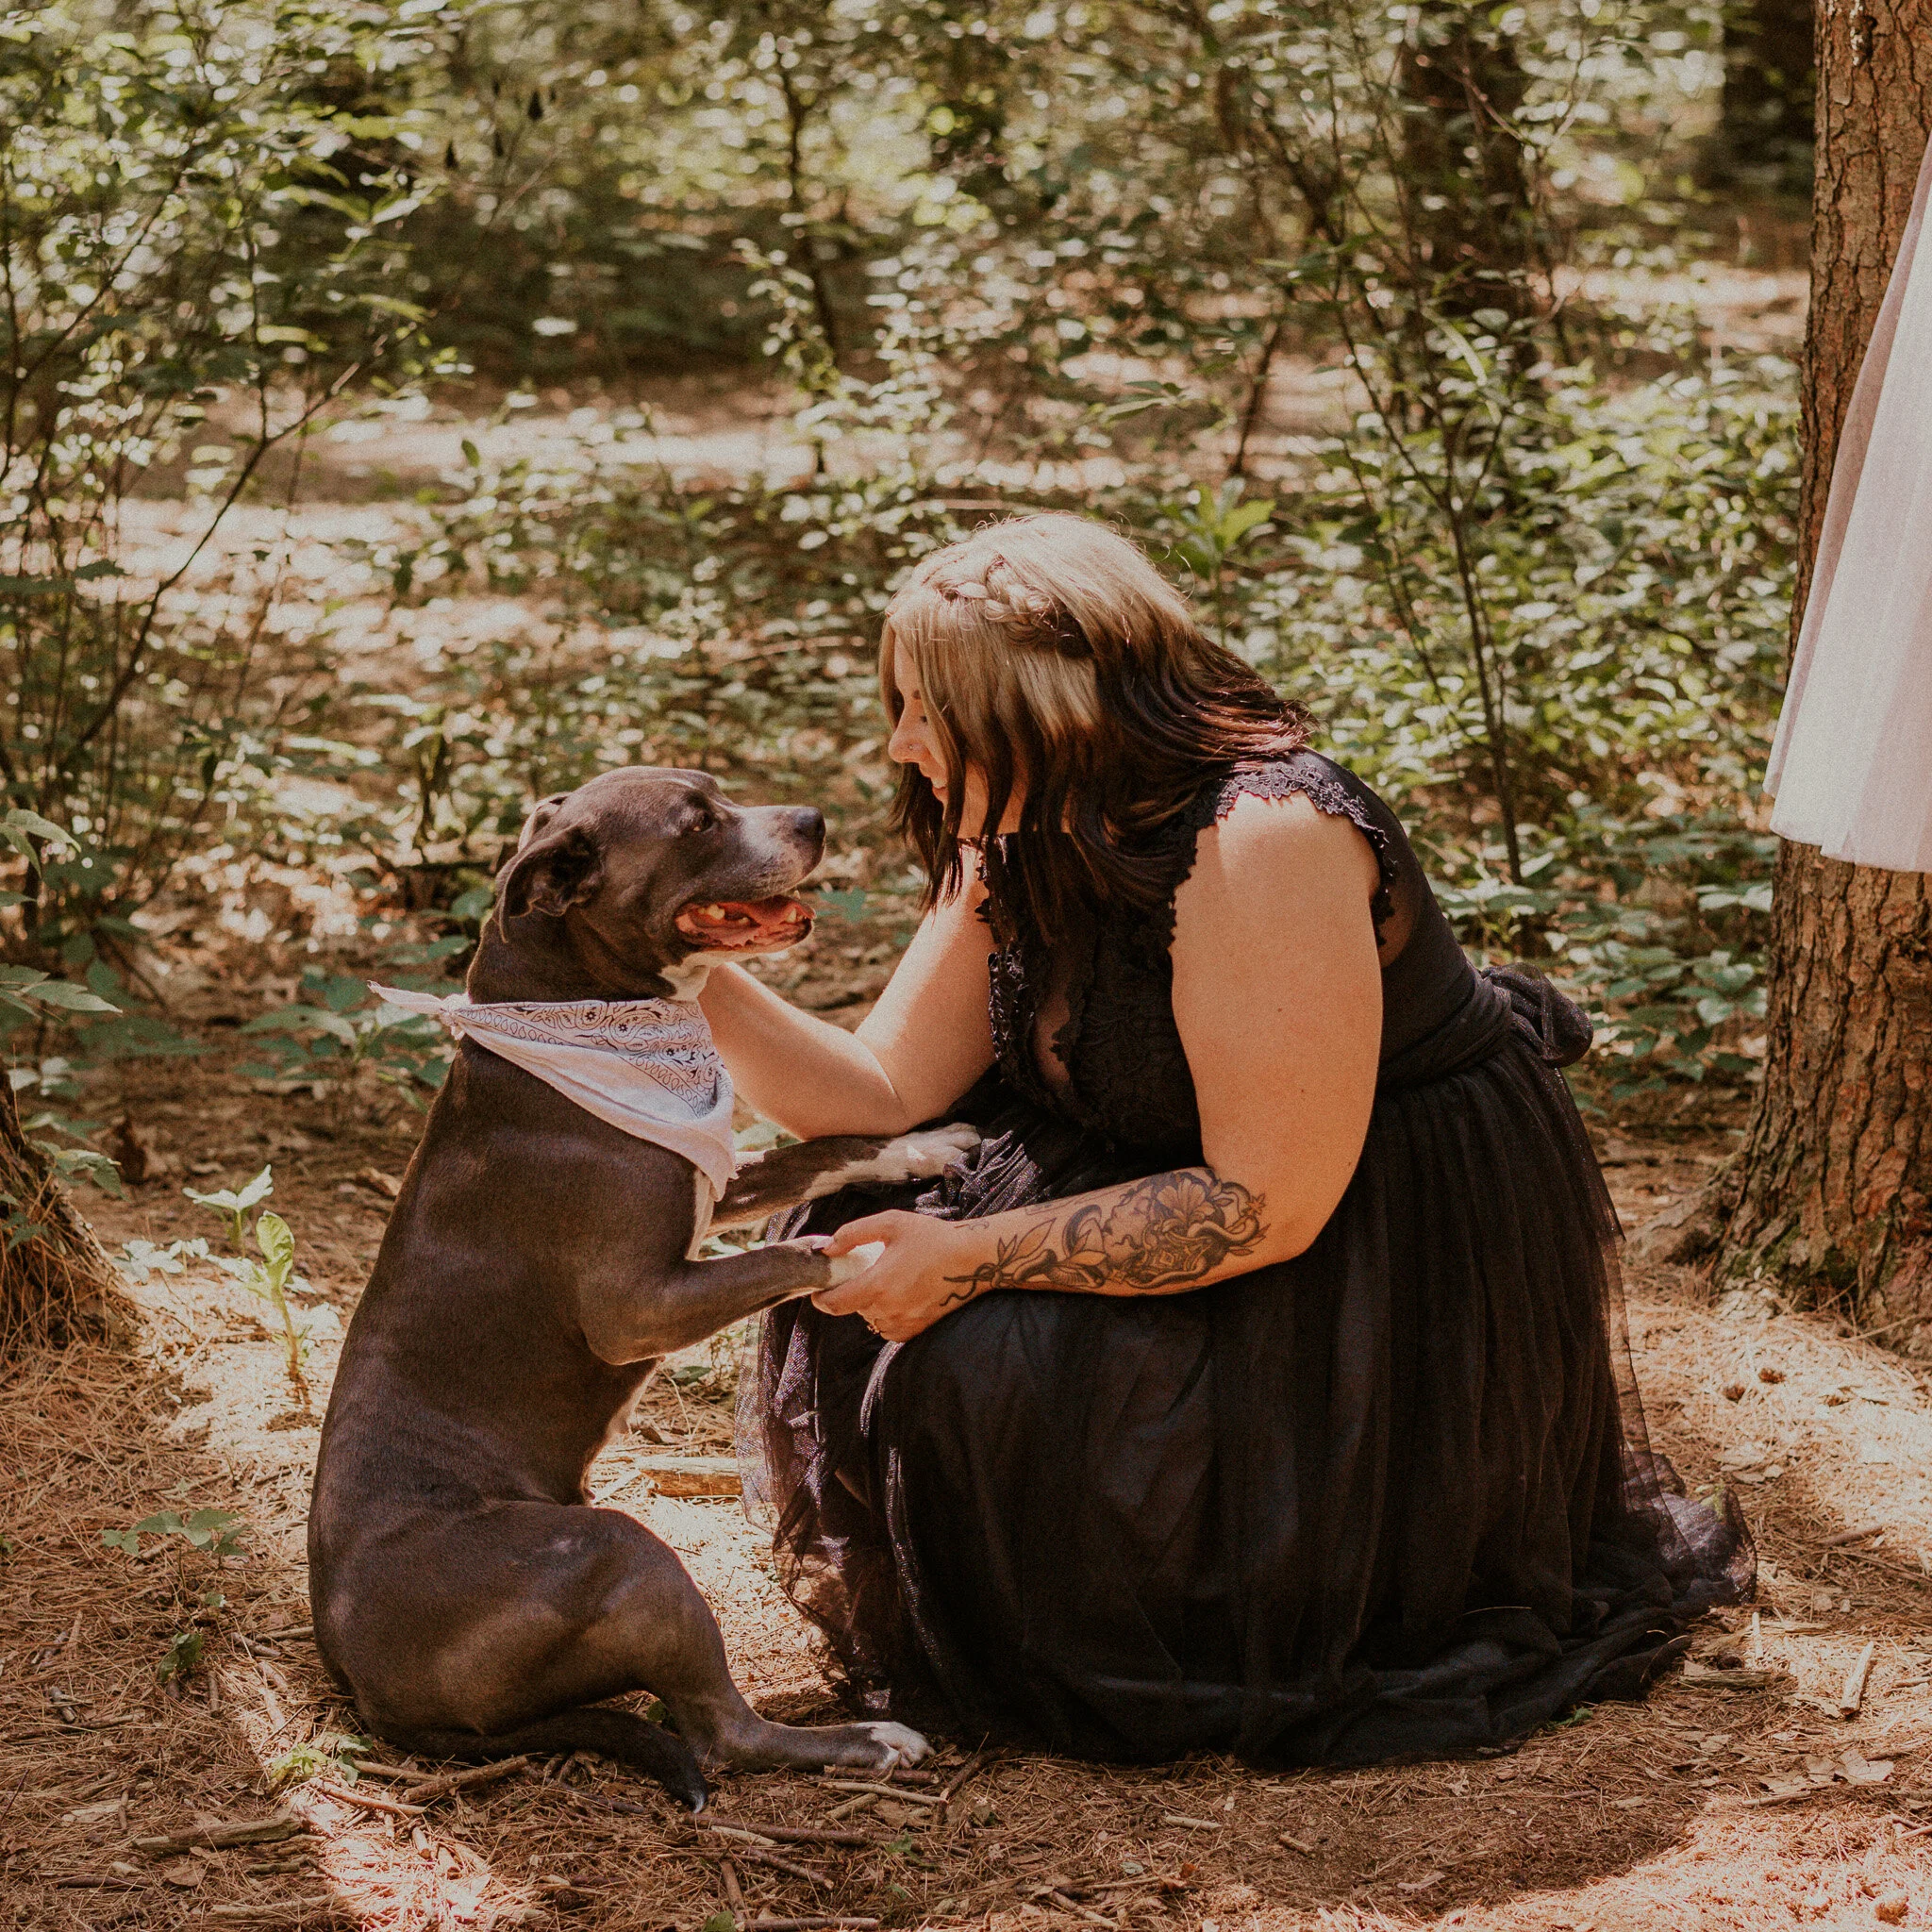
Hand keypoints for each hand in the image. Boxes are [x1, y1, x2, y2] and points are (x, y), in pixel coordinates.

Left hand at [811, 1211, 979, 1342]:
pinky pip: (888, 1326)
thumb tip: (826, 1249)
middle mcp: (888, 1310)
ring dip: (870, 1302)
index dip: (820, 1299)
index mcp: (878, 1285)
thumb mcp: (891, 1223)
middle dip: (853, 1290)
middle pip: (853, 1307)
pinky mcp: (916, 1330)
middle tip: (867, 1270)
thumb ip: (852, 1233)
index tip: (818, 1290)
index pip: (834, 1305)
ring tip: (889, 1279)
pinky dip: (887, 1312)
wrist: (972, 1259)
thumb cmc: (932, 1237)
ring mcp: (903, 1323)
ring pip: (870, 1317)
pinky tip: (901, 1292)